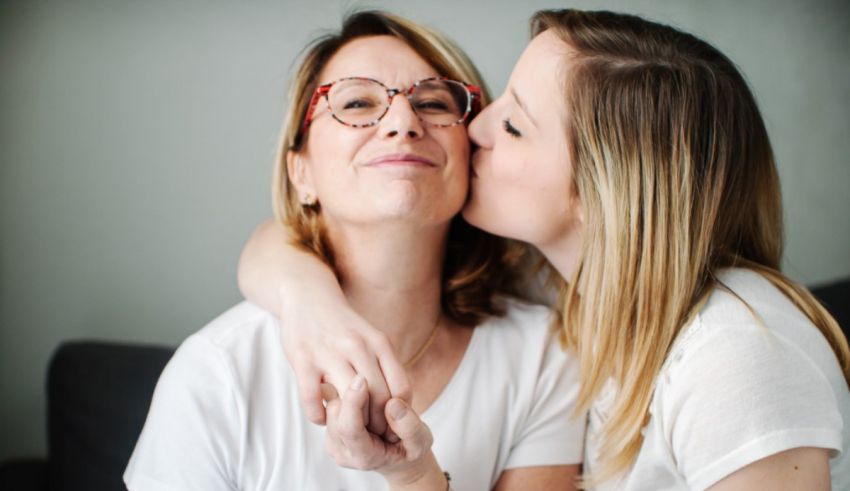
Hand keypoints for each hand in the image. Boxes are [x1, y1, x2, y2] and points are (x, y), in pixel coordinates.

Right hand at [278, 279, 410, 437]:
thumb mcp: (372, 338)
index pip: (401, 389)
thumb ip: (385, 366)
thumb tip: (399, 402)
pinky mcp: (303, 359)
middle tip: (372, 437)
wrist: (308, 295)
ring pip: (351, 401)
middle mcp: (358, 347)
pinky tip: (321, 417)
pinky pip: (313, 398)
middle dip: (378, 425)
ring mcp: (330, 353)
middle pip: (379, 399)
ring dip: (351, 423)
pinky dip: (318, 416)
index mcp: (379, 343)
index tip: (393, 426)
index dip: (399, 414)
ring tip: (348, 430)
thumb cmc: (343, 325)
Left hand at [325, 376, 443, 487]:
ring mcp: (333, 439)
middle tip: (383, 401)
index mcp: (364, 457)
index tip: (362, 379)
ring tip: (376, 406)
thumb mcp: (421, 442)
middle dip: (357, 396)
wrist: (396, 456)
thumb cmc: (409, 448)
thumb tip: (392, 403)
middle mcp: (342, 451)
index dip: (354, 402)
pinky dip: (348, 394)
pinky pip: (331, 399)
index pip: (350, 429)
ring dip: (352, 395)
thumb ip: (410, 427)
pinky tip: (365, 401)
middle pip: (336, 412)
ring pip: (332, 402)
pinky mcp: (330, 423)